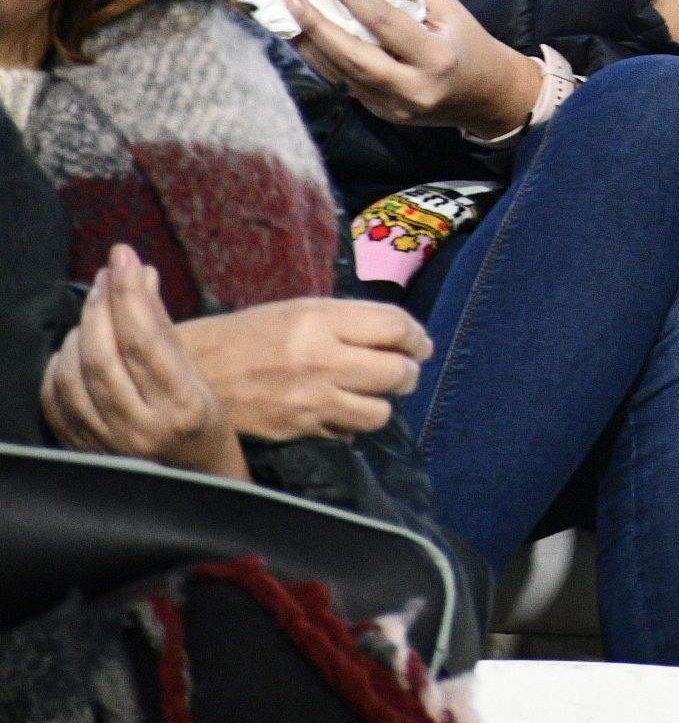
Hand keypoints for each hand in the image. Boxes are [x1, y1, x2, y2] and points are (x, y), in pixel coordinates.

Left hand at [42, 247, 247, 479]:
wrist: (195, 484)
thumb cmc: (203, 423)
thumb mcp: (198, 375)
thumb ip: (164, 326)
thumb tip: (139, 274)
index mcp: (182, 407)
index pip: (145, 341)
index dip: (129, 294)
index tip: (124, 256)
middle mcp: (141, 430)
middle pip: (103, 356)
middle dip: (101, 306)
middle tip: (107, 274)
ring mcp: (107, 445)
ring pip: (74, 377)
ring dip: (78, 333)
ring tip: (93, 310)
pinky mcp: (82, 452)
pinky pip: (56, 402)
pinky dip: (58, 367)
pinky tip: (72, 347)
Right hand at [175, 297, 431, 441]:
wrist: (192, 371)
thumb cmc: (249, 335)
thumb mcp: (298, 311)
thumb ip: (348, 321)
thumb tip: (400, 336)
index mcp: (319, 320)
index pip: (395, 327)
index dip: (417, 337)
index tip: (420, 344)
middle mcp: (319, 359)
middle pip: (397, 372)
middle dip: (408, 372)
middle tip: (404, 370)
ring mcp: (309, 399)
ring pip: (380, 411)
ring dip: (383, 403)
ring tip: (372, 393)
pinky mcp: (298, 429)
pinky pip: (347, 433)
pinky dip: (351, 424)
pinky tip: (340, 411)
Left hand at [290, 0, 543, 142]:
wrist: (487, 97)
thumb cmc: (470, 45)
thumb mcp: (454, 14)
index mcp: (436, 57)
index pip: (386, 24)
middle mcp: (413, 87)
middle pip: (355, 58)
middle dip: (320, 28)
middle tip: (294, 0)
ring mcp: (395, 107)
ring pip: (342, 77)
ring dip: (312, 47)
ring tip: (288, 20)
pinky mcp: (384, 115)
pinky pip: (347, 86)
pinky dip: (325, 62)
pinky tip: (308, 43)